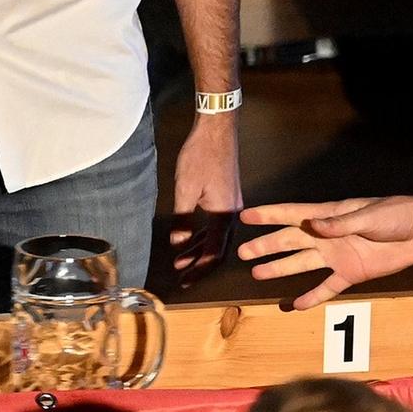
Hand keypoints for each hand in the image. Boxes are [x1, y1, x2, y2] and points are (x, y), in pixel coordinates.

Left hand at [168, 115, 241, 283]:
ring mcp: (232, 206)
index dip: (199, 268)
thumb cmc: (201, 157)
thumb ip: (183, 219)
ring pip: (218, 238)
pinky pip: (217, 226)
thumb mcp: (186, 189)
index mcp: (224, 215)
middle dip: (201, 265)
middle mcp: (233, 214)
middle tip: (183, 278)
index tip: (184, 280)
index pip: (214, 251)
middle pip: (220, 249)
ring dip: (201, 251)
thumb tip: (179, 244)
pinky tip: (190, 240)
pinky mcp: (227, 199)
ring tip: (181, 262)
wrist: (218, 131)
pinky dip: (204, 237)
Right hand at [237, 191, 412, 310]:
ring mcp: (338, 255)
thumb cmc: (398, 215)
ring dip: (280, 268)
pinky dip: (312, 296)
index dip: (269, 215)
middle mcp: (329, 236)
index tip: (245, 216)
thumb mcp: (370, 216)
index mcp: (330, 215)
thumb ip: (341, 223)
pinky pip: (327, 287)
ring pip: (302, 264)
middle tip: (243, 252)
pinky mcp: (351, 273)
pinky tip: (295, 305)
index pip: (293, 214)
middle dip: (266, 245)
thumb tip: (313, 227)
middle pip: (291, 241)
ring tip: (257, 274)